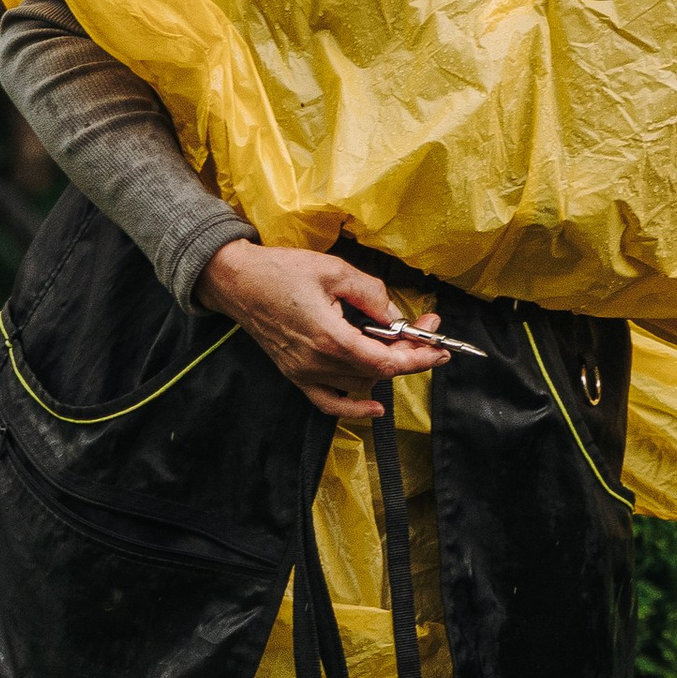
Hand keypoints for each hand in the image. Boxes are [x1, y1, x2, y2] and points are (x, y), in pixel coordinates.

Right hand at [200, 241, 445, 420]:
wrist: (237, 282)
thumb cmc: (281, 271)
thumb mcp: (333, 270)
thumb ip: (371, 293)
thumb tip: (395, 315)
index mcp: (329, 337)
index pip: (385, 361)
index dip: (417, 358)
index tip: (439, 349)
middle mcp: (317, 362)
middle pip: (376, 373)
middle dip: (409, 355)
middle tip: (427, 333)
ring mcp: (305, 372)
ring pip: (359, 385)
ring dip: (385, 371)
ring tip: (403, 348)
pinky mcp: (296, 375)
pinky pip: (327, 401)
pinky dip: (352, 407)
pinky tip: (374, 406)